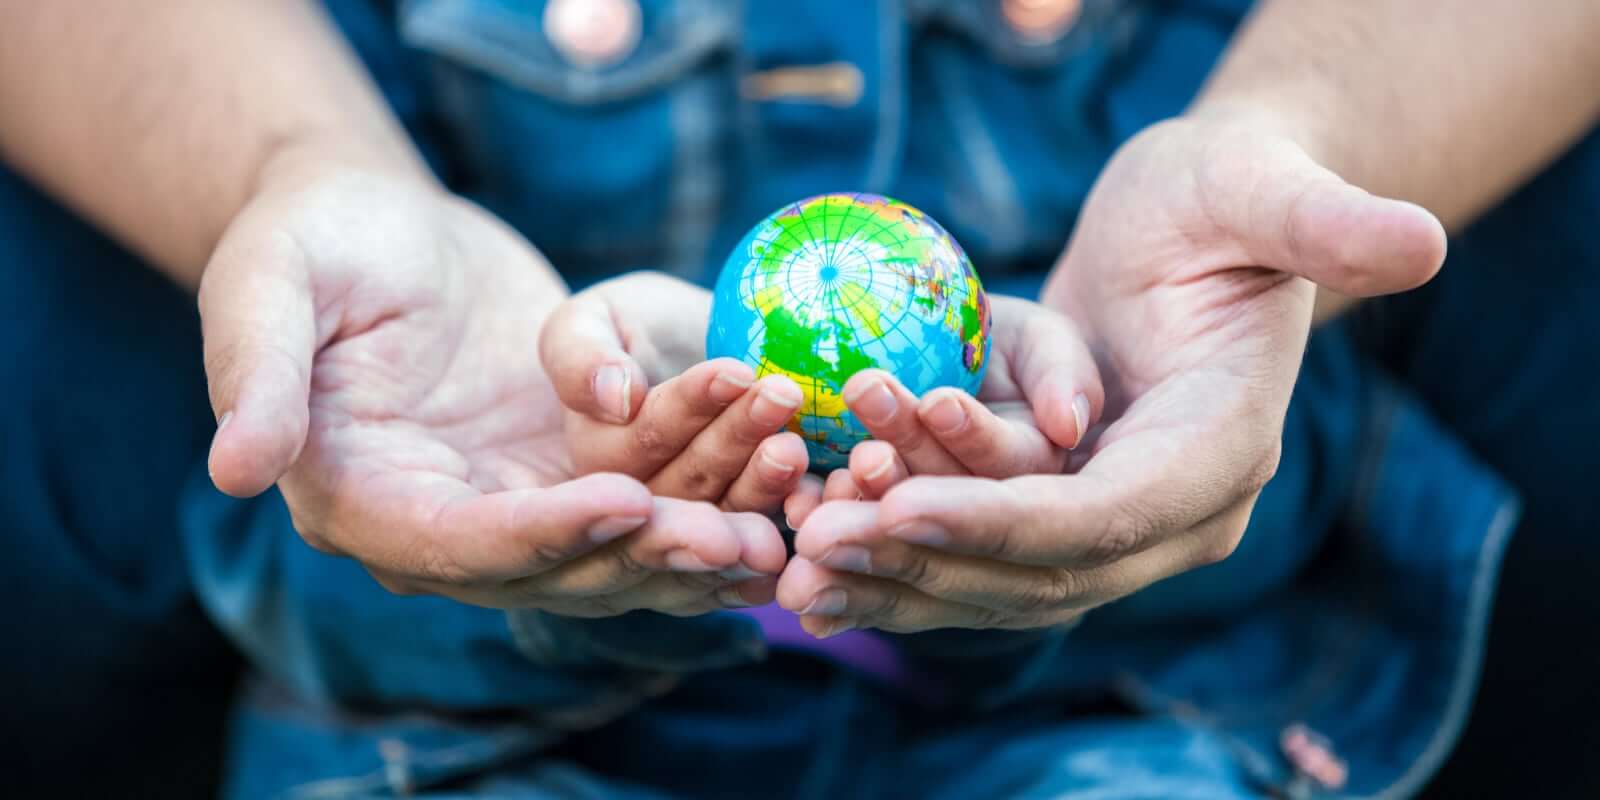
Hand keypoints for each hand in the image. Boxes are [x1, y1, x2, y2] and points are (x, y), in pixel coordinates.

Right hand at [201, 160, 782, 611]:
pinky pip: (652, 492)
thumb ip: (257, 374)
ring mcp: (514, 503)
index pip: (458, 547)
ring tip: (782, 508)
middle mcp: (444, 525)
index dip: (543, 536)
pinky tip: (786, 479)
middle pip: (558, 568)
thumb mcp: (270, 284)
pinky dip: (715, 489)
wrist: (380, 221)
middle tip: (738, 535)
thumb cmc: (315, 239)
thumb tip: (235, 469)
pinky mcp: (570, 470)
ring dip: (701, 530)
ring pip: (619, 545)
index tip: (624, 503)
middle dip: (649, 556)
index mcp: (362, 498)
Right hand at [539, 272, 810, 513]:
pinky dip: (798, 506)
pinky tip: (827, 486)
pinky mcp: (745, 522)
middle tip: (781, 395)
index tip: (731, 371)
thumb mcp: (582, 325)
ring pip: (731, 506)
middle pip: (687, 481)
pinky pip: (770, 521)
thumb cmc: (620, 330)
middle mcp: (639, 510)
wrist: (674, 352)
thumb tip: (615, 397)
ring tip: (803, 433)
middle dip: (736, 440)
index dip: (684, 408)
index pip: (637, 440)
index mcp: (594, 462)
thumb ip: (579, 357)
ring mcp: (694, 522)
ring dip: (770, 472)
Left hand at [777, 111, 1446, 634]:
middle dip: (925, 563)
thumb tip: (1420, 240)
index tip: (897, 510)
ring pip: (994, 580)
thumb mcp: (1260, 190)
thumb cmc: (1224, 194)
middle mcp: (1171, 512)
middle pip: (1039, 572)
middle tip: (811, 546)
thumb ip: (1324, 225)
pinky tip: (812, 554)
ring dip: (894, 577)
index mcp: (1221, 452)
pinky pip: (971, 555)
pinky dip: (897, 561)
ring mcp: (1112, 523)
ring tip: (793, 558)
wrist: (1192, 227)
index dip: (1003, 522)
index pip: (1107, 519)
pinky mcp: (1060, 512)